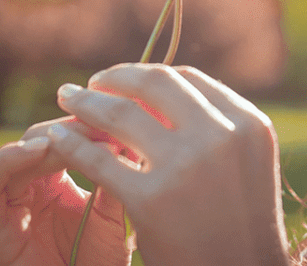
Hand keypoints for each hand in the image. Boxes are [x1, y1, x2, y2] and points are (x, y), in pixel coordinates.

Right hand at [0, 116, 132, 265]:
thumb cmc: (95, 262)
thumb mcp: (110, 212)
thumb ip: (113, 175)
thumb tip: (128, 132)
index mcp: (51, 177)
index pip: (63, 135)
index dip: (89, 124)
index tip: (120, 114)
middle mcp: (23, 185)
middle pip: (40, 138)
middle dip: (71, 128)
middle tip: (102, 122)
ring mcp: (1, 201)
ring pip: (15, 152)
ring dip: (47, 141)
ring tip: (77, 135)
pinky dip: (9, 160)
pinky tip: (40, 149)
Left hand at [49, 64, 290, 265]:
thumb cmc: (240, 230)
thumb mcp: (244, 167)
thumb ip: (215, 130)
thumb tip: (160, 98)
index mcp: (249, 125)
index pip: (190, 80)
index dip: (150, 76)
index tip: (125, 80)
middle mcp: (220, 137)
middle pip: (156, 84)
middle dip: (117, 77)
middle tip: (92, 83)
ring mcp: (185, 166)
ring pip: (122, 114)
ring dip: (87, 101)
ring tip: (67, 97)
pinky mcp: (151, 200)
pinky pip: (99, 159)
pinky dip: (72, 143)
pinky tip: (58, 138)